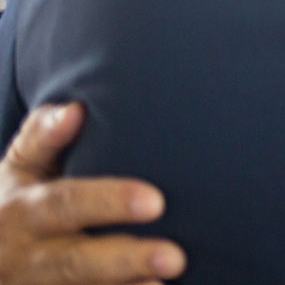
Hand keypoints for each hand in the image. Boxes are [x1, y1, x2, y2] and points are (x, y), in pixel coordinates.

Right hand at [0, 103, 184, 283]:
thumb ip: (44, 136)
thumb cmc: (13, 202)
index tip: (156, 201)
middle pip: (75, 263)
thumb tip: (75, 110)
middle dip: (125, 261)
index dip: (108, 202)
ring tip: (165, 284)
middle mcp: (25, 257)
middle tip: (175, 256)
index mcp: (21, 213)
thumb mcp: (17, 168)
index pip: (66, 204)